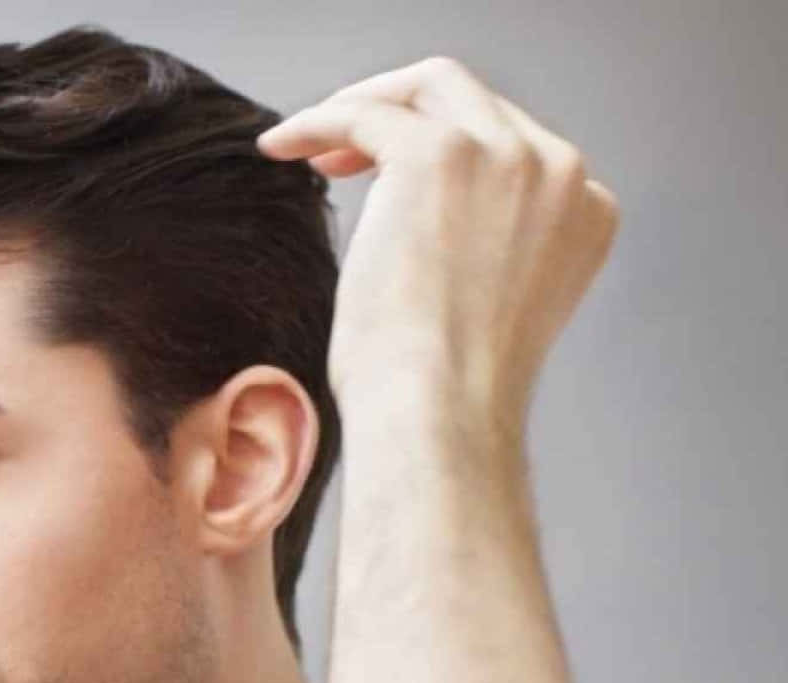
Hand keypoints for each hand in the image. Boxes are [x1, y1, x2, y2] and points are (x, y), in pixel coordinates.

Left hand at [255, 55, 620, 438]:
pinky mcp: (441, 154)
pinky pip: (365, 111)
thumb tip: (416, 221)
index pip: (510, 145)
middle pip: (473, 103)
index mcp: (584, 209)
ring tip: (306, 143)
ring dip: (363, 104)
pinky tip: (280, 147)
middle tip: (341, 155)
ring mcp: (507, 157)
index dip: (444, 147)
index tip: (381, 174)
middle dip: (403, 116)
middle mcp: (558, 171)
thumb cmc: (443, 389)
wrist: (438, 414)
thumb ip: (482, 243)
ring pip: (428, 87)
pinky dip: (319, 120)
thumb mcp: (487, 302)